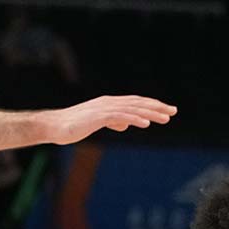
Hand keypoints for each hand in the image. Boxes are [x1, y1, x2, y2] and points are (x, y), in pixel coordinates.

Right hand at [42, 95, 175, 144]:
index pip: (136, 102)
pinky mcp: (98, 117)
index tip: (167, 110)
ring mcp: (104, 109)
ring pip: (132, 109)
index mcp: (110, 103)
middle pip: (137, 103)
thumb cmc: (73, 126)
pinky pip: (120, 117)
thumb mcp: (96, 124)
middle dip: (157, 107)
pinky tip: (145, 123)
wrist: (54, 127)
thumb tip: (125, 125)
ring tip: (165, 118)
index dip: (152, 105)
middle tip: (173, 111)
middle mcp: (109, 103)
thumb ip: (112, 122)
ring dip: (150, 113)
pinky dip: (134, 119)